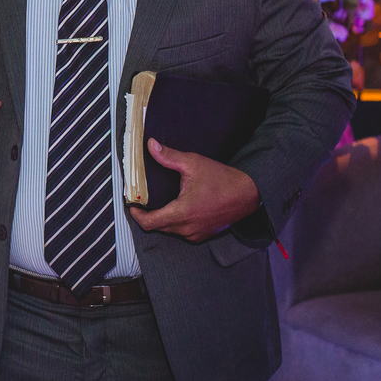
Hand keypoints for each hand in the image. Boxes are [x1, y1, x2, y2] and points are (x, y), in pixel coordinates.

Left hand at [129, 138, 261, 242]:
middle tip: (143, 201)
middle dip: (147, 215)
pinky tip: (176, 208)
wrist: (249, 194)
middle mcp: (187, 228)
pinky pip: (182, 232)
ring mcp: (196, 234)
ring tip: (159, 203)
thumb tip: (150, 145)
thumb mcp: (193, 163)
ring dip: (162, 219)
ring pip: (169, 230)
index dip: (136, 215)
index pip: (149, 223)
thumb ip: (169, 157)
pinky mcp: (203, 235)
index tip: (132, 205)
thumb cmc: (222, 179)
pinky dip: (175, 223)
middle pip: (157, 227)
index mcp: (182, 213)